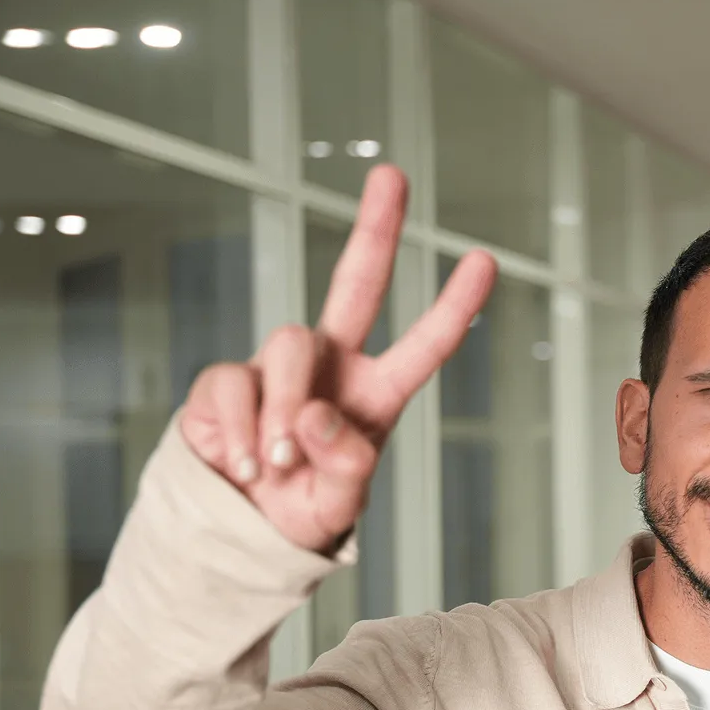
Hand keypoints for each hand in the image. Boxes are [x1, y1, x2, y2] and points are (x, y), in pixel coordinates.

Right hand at [179, 166, 496, 552]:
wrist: (238, 534)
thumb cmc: (303, 512)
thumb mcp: (340, 504)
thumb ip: (344, 466)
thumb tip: (315, 414)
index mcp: (376, 395)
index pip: (423, 346)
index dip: (453, 307)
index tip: (485, 259)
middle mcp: (332, 368)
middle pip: (355, 284)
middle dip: (375, 229)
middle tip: (393, 175)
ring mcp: (276, 368)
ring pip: (289, 344)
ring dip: (284, 410)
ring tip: (278, 465)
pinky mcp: (225, 383)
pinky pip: (232, 385)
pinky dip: (240, 432)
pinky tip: (243, 466)